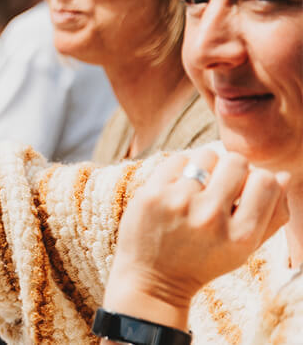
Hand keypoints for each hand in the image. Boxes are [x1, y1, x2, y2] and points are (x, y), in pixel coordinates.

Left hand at [103, 148, 289, 328]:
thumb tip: (283, 175)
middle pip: (236, 162)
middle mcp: (211, 217)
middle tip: (221, 186)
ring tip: (199, 186)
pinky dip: (180, 170)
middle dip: (232, 170)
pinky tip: (177, 189)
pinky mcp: (152, 194)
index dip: (258, 179)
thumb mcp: (246, 248)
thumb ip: (273, 215)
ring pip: (207, 156)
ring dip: (207, 167)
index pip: (266, 181)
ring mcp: (179, 203)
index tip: (245, 190)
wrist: (154, 279)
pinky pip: (177, 160)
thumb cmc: (205, 260)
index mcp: (241, 235)